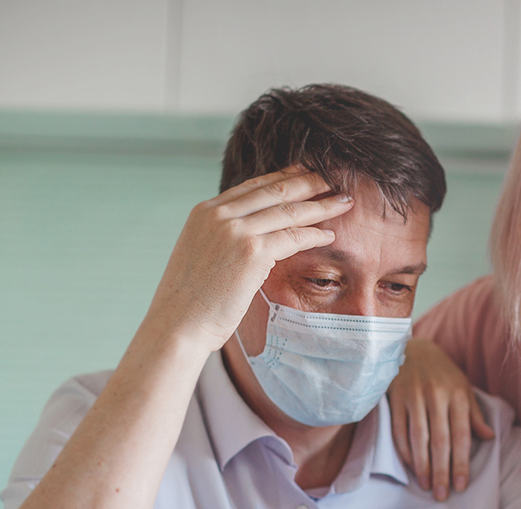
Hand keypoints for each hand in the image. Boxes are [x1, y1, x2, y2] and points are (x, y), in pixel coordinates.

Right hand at [146, 166, 353, 351]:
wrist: (178, 324)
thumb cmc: (191, 301)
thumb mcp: (200, 254)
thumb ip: (221, 237)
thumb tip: (246, 237)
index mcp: (205, 212)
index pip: (252, 186)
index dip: (283, 178)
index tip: (305, 172)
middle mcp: (219, 214)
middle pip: (274, 191)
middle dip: (308, 182)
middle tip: (334, 177)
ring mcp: (235, 230)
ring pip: (288, 211)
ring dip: (320, 205)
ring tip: (343, 202)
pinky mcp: (251, 251)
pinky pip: (293, 237)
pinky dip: (314, 235)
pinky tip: (330, 235)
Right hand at [389, 338, 494, 499]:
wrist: (413, 349)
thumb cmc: (442, 374)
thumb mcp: (463, 388)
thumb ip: (474, 415)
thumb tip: (490, 438)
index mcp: (458, 396)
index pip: (462, 436)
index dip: (461, 462)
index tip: (461, 485)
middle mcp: (437, 397)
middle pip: (441, 441)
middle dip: (442, 471)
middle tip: (442, 494)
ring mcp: (415, 398)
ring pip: (419, 438)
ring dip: (422, 465)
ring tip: (426, 485)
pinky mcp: (396, 399)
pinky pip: (399, 430)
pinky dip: (404, 451)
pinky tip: (410, 467)